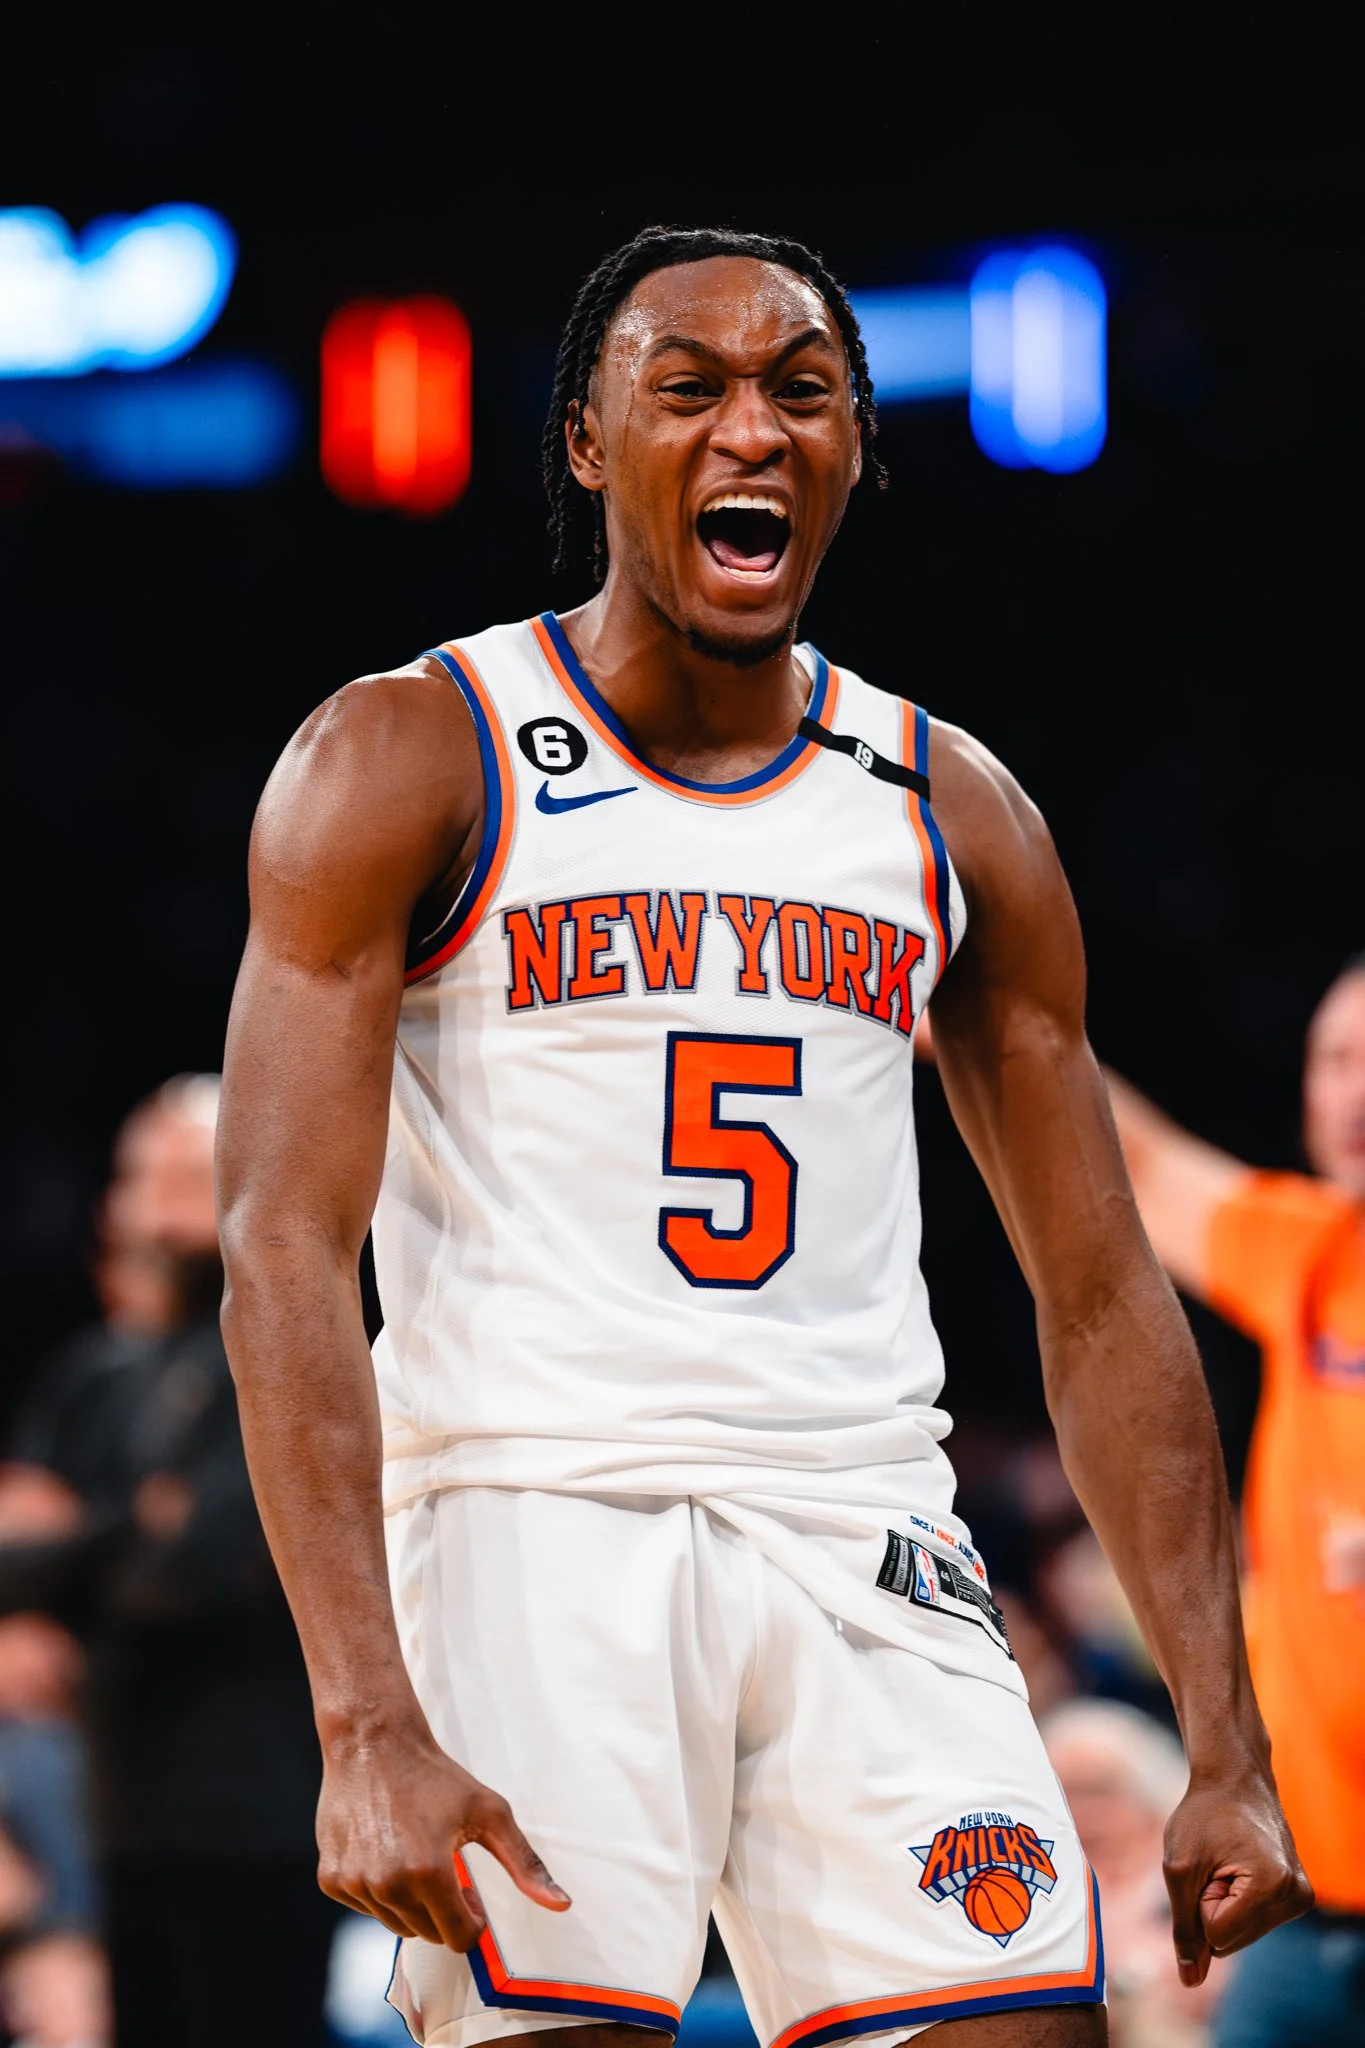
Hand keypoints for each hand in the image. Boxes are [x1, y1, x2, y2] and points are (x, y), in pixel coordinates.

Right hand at [318, 1722, 569, 1949]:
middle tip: (445, 1868)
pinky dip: (378, 1890)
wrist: (373, 1743)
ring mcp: (355, 1883)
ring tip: (415, 1856)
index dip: (472, 1920)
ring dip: (411, 1902)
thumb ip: (524, 1863)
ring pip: (395, 1924)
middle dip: (443, 1910)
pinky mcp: (330, 1879)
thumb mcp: (489, 1812)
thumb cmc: (436, 1776)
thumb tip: (560, 1905)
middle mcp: (388, 1885)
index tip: (470, 1894)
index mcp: (430, 1872)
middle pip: (428, 1934)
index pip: (459, 1937)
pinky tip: (385, 1851)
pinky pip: (365, 1906)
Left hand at [1162, 1767, 1311, 1987]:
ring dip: (1223, 1906)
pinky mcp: (1298, 1896)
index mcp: (1272, 1885)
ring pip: (1240, 1937)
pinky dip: (1237, 1904)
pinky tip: (1240, 1869)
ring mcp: (1301, 1898)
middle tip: (1217, 1862)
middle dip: (1212, 1907)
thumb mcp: (1179, 1868)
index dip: (1199, 1902)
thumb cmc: (1202, 1816)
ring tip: (1227, 1864)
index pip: (1218, 1935)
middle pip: (1231, 1941)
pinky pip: (1253, 1924)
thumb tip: (1190, 1980)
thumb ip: (1184, 1928)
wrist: (1234, 1780)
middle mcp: (1295, 1896)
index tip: (1208, 1863)